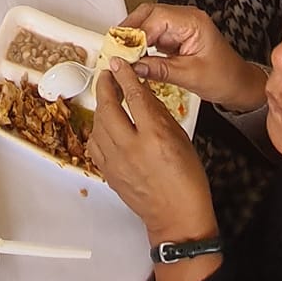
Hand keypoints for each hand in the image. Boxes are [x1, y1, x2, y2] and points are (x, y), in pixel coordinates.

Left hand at [87, 61, 214, 245]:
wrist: (177, 217)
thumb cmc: (186, 180)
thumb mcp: (180, 138)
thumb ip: (159, 113)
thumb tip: (141, 92)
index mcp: (155, 136)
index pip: (134, 95)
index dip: (125, 75)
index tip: (119, 63)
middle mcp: (132, 147)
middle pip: (108, 107)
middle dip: (106, 85)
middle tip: (108, 75)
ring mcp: (116, 162)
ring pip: (98, 124)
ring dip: (101, 106)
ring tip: (107, 97)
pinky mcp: (109, 173)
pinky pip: (94, 144)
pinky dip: (97, 130)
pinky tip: (104, 124)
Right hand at [118, 3, 266, 110]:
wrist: (239, 85)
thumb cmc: (224, 78)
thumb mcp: (191, 76)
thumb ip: (160, 69)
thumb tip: (133, 66)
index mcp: (192, 21)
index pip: (156, 18)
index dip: (136, 33)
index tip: (122, 50)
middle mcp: (185, 18)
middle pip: (149, 14)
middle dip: (130, 30)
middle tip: (114, 48)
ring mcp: (180, 26)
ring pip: (148, 23)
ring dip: (134, 37)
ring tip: (120, 54)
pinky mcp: (176, 37)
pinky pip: (153, 35)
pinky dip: (141, 45)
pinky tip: (133, 57)